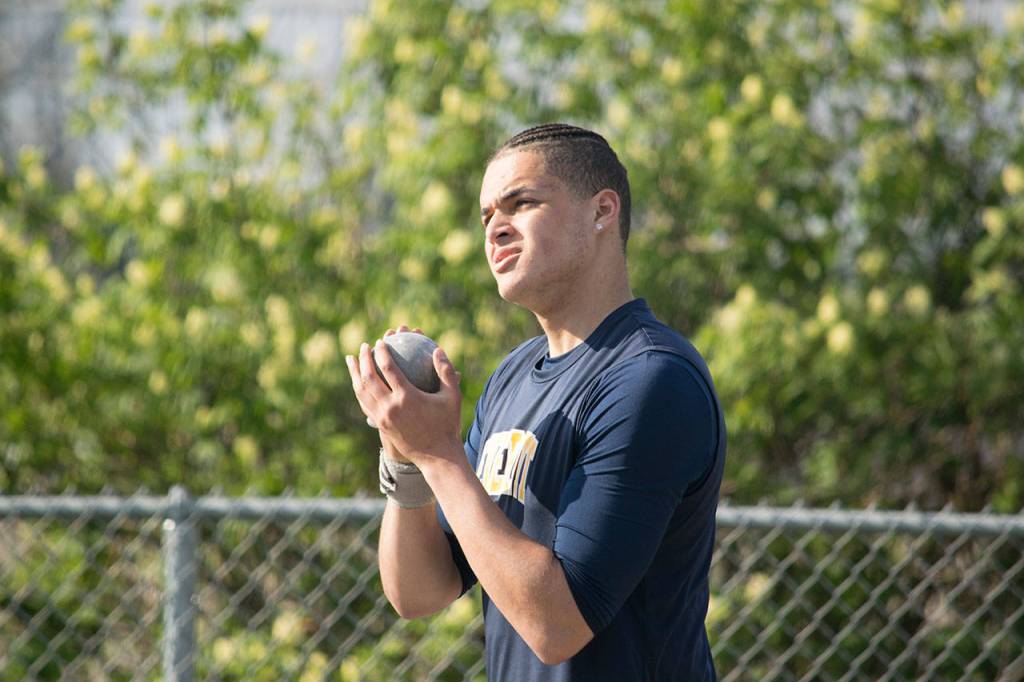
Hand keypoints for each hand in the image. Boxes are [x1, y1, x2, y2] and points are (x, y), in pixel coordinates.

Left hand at [345, 325, 462, 466]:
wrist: (437, 456)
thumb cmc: (448, 424)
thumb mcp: (452, 396)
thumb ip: (446, 371)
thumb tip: (437, 349)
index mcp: (407, 397)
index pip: (388, 368)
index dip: (382, 352)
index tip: (380, 341)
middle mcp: (391, 407)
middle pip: (369, 378)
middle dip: (363, 359)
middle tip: (364, 346)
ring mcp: (383, 418)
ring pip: (362, 392)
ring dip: (355, 373)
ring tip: (351, 359)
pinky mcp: (381, 425)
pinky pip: (365, 404)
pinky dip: (359, 390)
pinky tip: (359, 381)